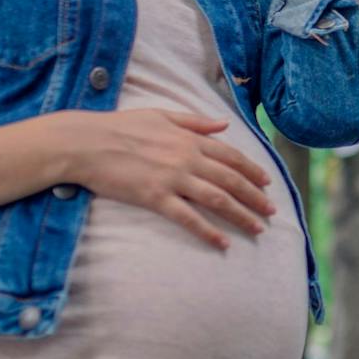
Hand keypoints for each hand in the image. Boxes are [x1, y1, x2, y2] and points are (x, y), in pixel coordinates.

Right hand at [57, 108, 275, 248]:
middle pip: (231, 180)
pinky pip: (188, 218)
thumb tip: (223, 125)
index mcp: (189, 138)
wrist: (86, 142)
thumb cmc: (120, 126)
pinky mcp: (155, 198)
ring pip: (217, 199)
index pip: (231, 156)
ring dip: (241, 215)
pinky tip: (222, 243)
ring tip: (257, 228)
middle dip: (255, 196)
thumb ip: (194, 121)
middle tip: (272, 211)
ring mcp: (172, 179)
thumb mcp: (161, 115)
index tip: (267, 183)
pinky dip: (208, 231)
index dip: (252, 170)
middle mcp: (187, 158)